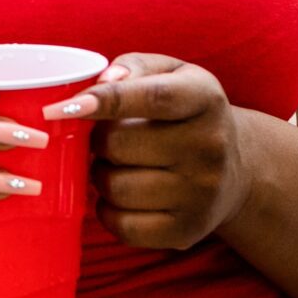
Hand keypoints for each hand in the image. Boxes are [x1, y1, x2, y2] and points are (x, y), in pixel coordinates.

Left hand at [50, 55, 252, 251]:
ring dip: (101, 175)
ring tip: (115, 165)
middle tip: (104, 139)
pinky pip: (123, 226)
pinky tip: (120, 195)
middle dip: (98, 140)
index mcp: (205, 98)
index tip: (63, 108)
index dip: (105, 100)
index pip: (152, 97)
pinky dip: (108, 211)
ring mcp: (202, 194)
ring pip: (115, 187)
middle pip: (119, 145)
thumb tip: (102, 82)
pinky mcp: (188, 231)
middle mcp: (210, 147)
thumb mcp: (171, 74)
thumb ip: (134, 67)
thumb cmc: (186, 113)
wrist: (234, 169)